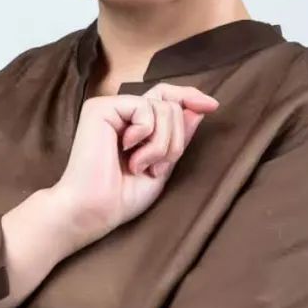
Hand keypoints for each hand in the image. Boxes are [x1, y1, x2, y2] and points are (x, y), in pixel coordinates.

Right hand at [49, 83, 218, 245]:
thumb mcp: (163, 166)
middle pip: (170, 104)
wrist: (95, 210)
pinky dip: (146, 134)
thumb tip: (198, 109)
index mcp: (133, 125)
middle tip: (158, 167)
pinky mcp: (100, 108)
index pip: (166, 98)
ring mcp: (110, 108)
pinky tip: (128, 151)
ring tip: (142, 166)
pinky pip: (144, 107)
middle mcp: (121, 113)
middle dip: (176, 139)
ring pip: (163, 107)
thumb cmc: (122, 197)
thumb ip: (178, 137)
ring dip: (162, 143)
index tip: (212, 106)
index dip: (190, 97)